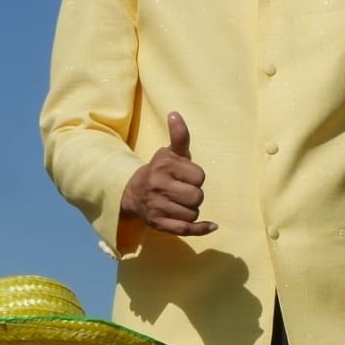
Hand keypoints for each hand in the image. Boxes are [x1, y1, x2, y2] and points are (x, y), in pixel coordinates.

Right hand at [120, 112, 215, 235]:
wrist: (133, 192)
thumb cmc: (161, 171)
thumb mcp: (170, 153)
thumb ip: (179, 136)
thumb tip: (175, 114)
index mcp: (164, 166)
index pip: (199, 177)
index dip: (196, 177)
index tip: (185, 176)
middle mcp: (158, 186)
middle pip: (197, 197)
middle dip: (195, 195)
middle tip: (183, 191)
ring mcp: (157, 207)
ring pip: (193, 214)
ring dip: (192, 210)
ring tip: (180, 203)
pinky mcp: (159, 224)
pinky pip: (187, 230)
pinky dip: (201, 229)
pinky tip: (210, 225)